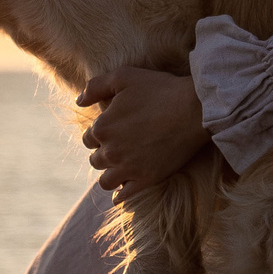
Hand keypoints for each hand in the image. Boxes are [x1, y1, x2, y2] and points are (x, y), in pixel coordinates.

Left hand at [77, 67, 210, 202]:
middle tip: (119, 147)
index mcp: (102, 128)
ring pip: (105, 181)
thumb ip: (95, 86)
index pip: (88, 138)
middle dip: (103, 153)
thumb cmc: (159, 89)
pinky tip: (121, 192)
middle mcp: (111, 151)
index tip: (113, 130)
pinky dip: (119, 196)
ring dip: (109, 174)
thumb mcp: (123, 76)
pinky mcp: (146, 180)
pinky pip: (124, 196)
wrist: (194, 109)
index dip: (99, 134)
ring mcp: (128, 168)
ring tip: (120, 167)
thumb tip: (78, 101)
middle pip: (96, 160)